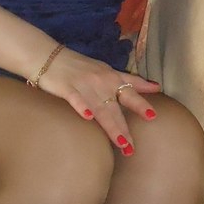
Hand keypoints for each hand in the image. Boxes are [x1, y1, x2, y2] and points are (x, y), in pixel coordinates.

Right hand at [37, 47, 159, 156]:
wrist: (48, 56)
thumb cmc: (80, 67)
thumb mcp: (106, 70)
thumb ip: (129, 80)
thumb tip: (155, 87)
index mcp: (110, 77)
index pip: (129, 91)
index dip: (141, 103)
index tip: (153, 116)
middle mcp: (100, 81)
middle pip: (115, 107)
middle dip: (124, 127)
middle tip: (132, 147)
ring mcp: (84, 85)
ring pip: (100, 108)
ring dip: (111, 126)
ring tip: (121, 143)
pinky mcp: (66, 88)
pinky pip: (76, 99)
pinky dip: (82, 107)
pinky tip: (88, 117)